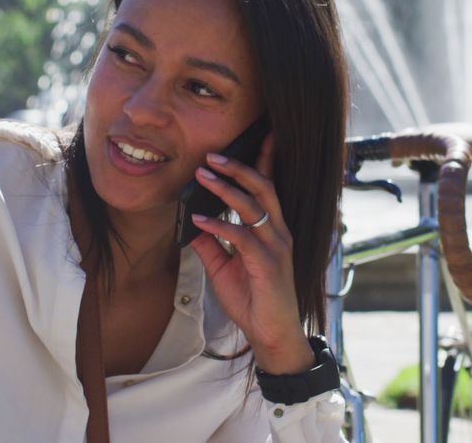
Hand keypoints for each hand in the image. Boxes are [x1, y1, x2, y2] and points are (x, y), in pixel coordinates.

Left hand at [189, 134, 314, 374]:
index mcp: (272, 231)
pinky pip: (241, 237)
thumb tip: (193, 224)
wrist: (272, 335)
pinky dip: (218, 226)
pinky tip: (199, 221)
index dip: (265, 161)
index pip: (270, 188)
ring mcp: (276, 247)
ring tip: (202, 175)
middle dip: (239, 167)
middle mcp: (278, 233)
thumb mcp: (225, 269)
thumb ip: (212, 245)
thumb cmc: (254, 301)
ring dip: (226, 188)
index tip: (260, 136)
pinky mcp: (267, 264)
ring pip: (254, 206)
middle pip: (263, 188)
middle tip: (212, 154)